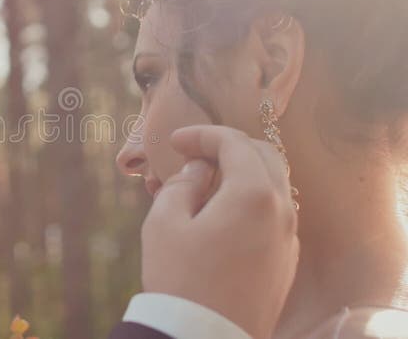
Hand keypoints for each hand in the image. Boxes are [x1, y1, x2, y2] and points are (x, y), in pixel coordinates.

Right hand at [140, 125, 298, 338]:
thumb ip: (182, 184)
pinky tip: (220, 214)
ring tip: (203, 183)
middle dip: (228, 146)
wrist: (205, 338)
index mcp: (253, 195)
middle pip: (264, 156)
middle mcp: (281, 212)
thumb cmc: (181, 280)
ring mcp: (288, 239)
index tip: (175, 142)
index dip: (202, 134)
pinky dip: (250, 200)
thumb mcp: (164, 224)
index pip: (234, 143)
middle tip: (193, 154)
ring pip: (273, 186)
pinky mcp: (285, 263)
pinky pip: (273, 215)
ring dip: (241, 173)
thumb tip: (200, 170)